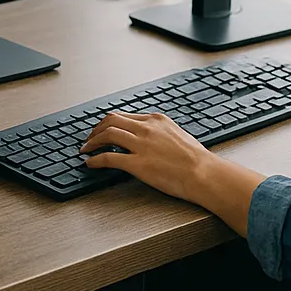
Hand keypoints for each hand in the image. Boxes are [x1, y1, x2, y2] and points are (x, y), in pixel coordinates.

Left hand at [81, 111, 212, 200]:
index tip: (101, 130)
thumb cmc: (196, 159)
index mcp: (156, 120)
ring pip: (107, 135)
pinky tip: (90, 163)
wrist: (205, 174)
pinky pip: (109, 158)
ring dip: (91, 142)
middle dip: (96, 130)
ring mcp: (142, 145)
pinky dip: (95, 159)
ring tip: (85, 150)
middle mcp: (147, 128)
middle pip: (110, 121)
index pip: (124, 116)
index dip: (107, 123)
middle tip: (89, 139)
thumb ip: (159, 132)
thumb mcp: (177, 134)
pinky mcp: (139, 164)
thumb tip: (146, 137)